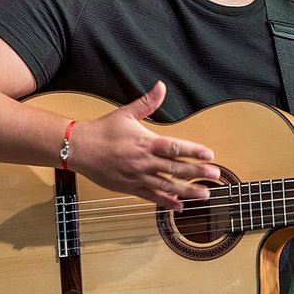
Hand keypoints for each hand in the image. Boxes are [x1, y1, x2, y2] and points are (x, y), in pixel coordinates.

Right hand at [69, 81, 219, 210]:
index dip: (193, 151)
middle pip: (175, 169)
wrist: (77, 148)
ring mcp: (137, 176)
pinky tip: (179, 207)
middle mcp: (144, 161)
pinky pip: (151, 197)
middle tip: (215, 176)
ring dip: (187, 191)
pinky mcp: (129, 188)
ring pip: (166, 186)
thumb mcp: (126, 113)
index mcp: (146, 142)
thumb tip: (161, 86)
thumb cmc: (102, 131)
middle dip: (197, 173)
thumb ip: (148, 102)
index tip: (209, 155)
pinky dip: (166, 203)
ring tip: (204, 194)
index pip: (174, 147)